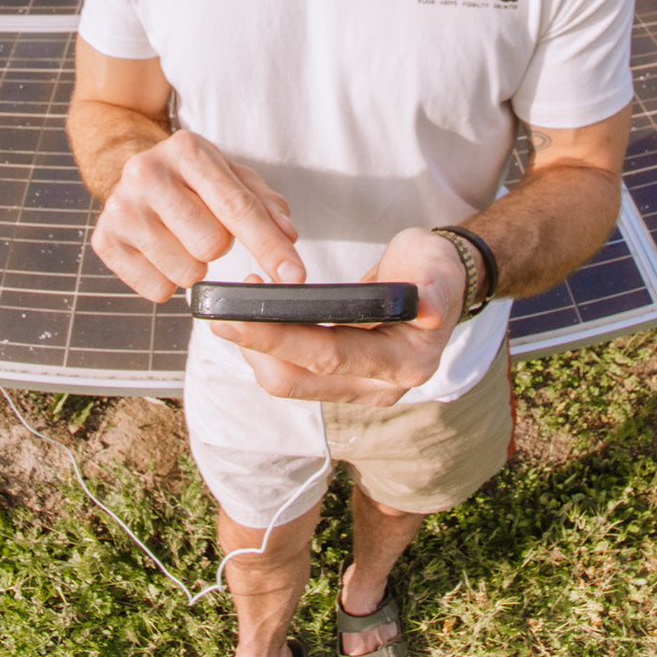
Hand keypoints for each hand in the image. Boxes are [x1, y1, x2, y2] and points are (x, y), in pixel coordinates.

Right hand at [91, 129, 304, 301]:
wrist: (132, 171)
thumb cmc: (192, 178)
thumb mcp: (232, 176)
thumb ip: (266, 204)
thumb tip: (288, 236)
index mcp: (187, 149)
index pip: (237, 207)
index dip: (270, 246)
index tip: (293, 277)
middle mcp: (147, 172)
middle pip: (212, 244)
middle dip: (220, 246)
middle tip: (205, 227)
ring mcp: (121, 206)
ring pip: (186, 272)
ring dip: (195, 266)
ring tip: (181, 239)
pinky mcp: (105, 239)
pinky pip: (157, 289)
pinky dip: (168, 281)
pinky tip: (160, 252)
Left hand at [210, 226, 468, 404]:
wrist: (438, 286)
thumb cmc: (432, 269)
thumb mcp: (438, 266)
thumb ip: (434, 286)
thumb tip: (429, 310)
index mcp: (407, 360)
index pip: (332, 353)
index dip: (283, 337)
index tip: (242, 314)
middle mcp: (382, 386)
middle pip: (302, 377)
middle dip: (256, 346)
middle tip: (218, 316)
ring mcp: (360, 390)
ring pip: (291, 384)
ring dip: (257, 350)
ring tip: (235, 310)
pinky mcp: (342, 384)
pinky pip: (294, 377)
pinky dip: (269, 350)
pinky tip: (255, 319)